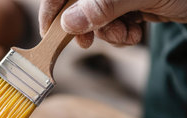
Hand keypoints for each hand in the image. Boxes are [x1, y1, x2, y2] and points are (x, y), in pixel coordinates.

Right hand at [39, 0, 186, 47]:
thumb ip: (103, 6)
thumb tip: (70, 22)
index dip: (52, 10)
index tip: (49, 34)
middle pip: (78, 9)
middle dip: (88, 28)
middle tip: (91, 41)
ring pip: (97, 21)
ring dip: (110, 34)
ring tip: (128, 32)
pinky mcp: (130, 7)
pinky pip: (114, 25)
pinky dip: (123, 34)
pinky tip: (137, 30)